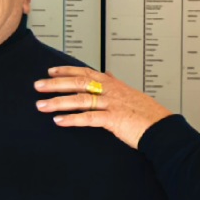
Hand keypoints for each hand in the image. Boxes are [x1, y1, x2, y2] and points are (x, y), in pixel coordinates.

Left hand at [35, 66, 170, 149]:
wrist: (162, 128)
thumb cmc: (148, 114)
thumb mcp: (131, 93)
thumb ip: (116, 83)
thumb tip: (108, 73)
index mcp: (114, 84)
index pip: (86, 72)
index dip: (67, 71)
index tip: (51, 71)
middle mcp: (111, 91)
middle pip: (78, 83)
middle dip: (56, 84)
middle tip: (38, 86)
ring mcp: (112, 104)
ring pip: (80, 100)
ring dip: (58, 102)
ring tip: (41, 105)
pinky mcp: (113, 119)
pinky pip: (88, 118)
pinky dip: (72, 119)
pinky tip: (59, 121)